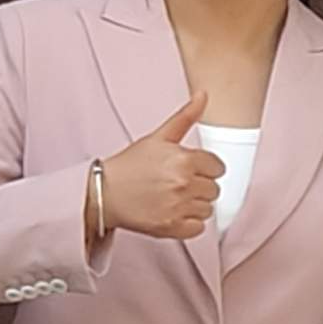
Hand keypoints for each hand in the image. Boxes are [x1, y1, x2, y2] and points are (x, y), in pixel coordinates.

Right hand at [101, 92, 224, 242]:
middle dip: (199, 185)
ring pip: (208, 208)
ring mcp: (179, 207)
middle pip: (215, 189)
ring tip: (174, 198)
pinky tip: (173, 212)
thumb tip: (203, 95)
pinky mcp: (172, 227)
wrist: (104, 193)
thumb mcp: (157, 138)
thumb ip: (185, 117)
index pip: (218, 167)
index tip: (189, 169)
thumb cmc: (130, 165)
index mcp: (184, 159)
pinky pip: (199, 228)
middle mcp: (184, 184)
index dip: (204, 168)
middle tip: (177, 183)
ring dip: (195, 204)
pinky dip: (189, 223)